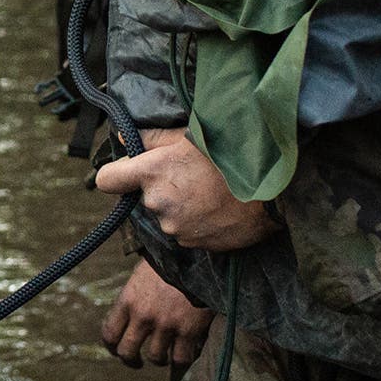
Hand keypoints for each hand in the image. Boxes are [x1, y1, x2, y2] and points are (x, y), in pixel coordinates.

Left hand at [93, 127, 278, 251]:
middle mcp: (158, 203)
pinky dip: (200, 225)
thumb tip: (121, 137)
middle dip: (163, 190)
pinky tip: (221, 209)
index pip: (107, 180)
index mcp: (151, 173)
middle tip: (193, 177)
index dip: (116, 176)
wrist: (273, 186)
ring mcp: (177, 228)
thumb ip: (150, 138)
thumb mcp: (188, 135)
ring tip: (213, 194)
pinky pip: (189, 234)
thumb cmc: (231, 152)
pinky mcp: (197, 245)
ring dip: (183, 209)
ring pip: (170, 218)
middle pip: (146, 199)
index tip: (128, 173)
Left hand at [100, 258, 212, 368]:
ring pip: (155, 357)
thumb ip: (134, 297)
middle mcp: (143, 316)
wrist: (198, 257)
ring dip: (159, 359)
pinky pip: (181, 358)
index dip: (111, 345)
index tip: (116, 349)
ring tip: (164, 357)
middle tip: (136, 361)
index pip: (109, 332)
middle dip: (130, 360)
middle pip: (126, 351)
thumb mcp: (141, 275)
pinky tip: (183, 355)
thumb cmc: (169, 261)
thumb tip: (130, 314)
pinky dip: (182, 360)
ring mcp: (166, 325)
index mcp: (128, 300)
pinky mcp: (189, 331)